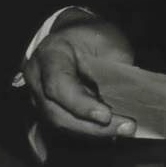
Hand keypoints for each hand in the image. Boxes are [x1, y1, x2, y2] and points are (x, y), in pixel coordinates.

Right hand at [22, 9, 137, 138]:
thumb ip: (114, 69)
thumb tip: (128, 100)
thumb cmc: (92, 35)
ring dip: (93, 132)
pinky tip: (113, 130)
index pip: (58, 84)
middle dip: (93, 126)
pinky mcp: (49, 110)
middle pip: (57, 113)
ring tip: (124, 130)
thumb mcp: (109, 42)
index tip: (107, 115)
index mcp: (50, 54)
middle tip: (126, 128)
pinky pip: (67, 126)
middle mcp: (37, 79)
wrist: (74, 34)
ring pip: (62, 124)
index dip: (81, 104)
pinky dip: (90, 130)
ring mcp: (39, 98)